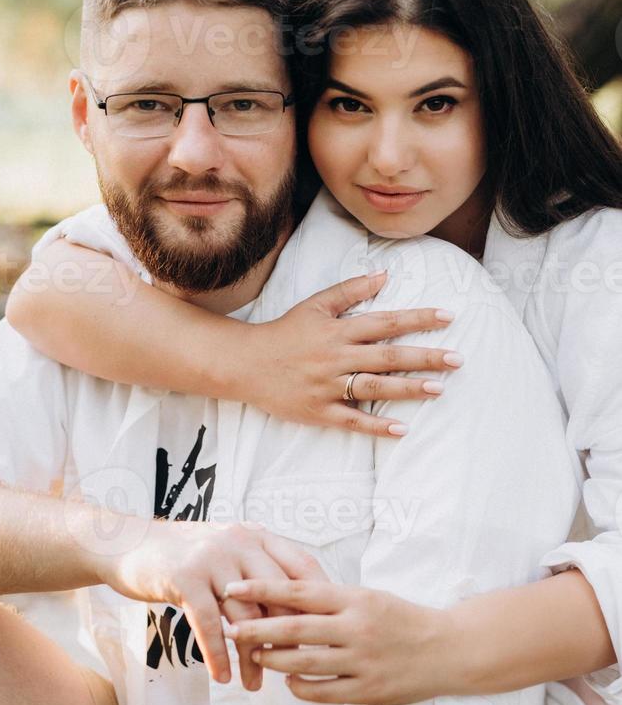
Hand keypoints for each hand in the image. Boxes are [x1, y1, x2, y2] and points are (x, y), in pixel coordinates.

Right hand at [99, 521, 327, 688]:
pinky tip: (223, 677)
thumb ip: (257, 570)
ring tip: (256, 684)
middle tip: (294, 667)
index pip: (301, 565)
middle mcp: (240, 543)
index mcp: (256, 536)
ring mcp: (213, 558)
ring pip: (246, 615)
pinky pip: (209, 623)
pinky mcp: (186, 578)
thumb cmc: (186, 554)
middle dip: (289, 635)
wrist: (132, 542)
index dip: (319, 598)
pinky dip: (218, 654)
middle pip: (279, 595)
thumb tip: (295, 609)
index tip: (328, 630)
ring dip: (253, 655)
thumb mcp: (228, 550)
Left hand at [223, 579, 455, 704]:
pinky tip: (289, 681)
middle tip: (229, 627)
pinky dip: (300, 687)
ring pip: (304, 663)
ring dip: (273, 660)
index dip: (262, 589)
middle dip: (257, 628)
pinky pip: (322, 692)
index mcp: (354, 598)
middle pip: (295, 628)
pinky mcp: (367, 690)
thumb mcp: (367, 596)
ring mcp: (361, 661)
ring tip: (254, 655)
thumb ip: (330, 599)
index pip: (298, 591)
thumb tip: (284, 597)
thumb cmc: (400, 618)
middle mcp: (356, 627)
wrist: (446, 648)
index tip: (233, 588)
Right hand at [251, 272, 462, 437]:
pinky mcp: (319, 411)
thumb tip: (385, 274)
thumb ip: (351, 290)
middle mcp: (337, 357)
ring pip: (374, 387)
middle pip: (388, 356)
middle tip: (458, 359)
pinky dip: (376, 425)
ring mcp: (328, 386)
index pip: (385, 321)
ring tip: (439, 389)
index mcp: (338, 330)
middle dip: (425, 357)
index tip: (448, 317)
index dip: (417, 318)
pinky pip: (352, 420)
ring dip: (408, 389)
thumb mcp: (315, 304)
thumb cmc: (285, 331)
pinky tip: (401, 429)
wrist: (246, 363)